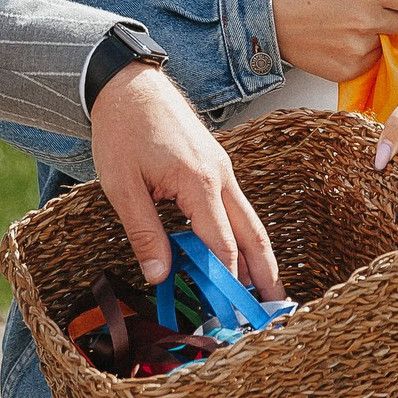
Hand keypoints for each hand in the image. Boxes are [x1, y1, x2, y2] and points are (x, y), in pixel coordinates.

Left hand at [90, 64, 284, 297]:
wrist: (127, 83)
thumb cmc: (122, 129)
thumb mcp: (122, 185)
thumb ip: (144, 232)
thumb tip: (159, 276)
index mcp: (199, 182)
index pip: (222, 244)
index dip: (227, 283)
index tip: (229, 314)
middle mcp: (220, 176)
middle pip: (252, 234)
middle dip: (265, 275)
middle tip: (276, 310)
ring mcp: (222, 168)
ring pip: (249, 220)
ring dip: (259, 257)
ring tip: (268, 291)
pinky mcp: (215, 165)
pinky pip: (235, 207)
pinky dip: (242, 236)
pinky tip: (240, 255)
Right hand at [269, 0, 397, 82]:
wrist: (265, 18)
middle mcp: (367, 24)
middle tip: (393, 11)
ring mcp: (358, 50)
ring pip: (388, 45)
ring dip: (382, 36)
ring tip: (355, 25)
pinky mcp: (348, 70)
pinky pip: (369, 61)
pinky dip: (363, 52)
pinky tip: (342, 40)